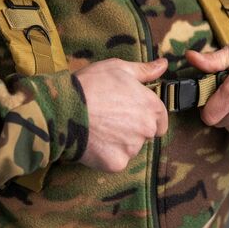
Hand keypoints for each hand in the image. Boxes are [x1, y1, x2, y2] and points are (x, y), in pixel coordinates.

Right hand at [74, 57, 167, 171]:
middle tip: (110, 118)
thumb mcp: (118, 68)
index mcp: (151, 106)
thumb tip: (163, 64)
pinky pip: (116, 161)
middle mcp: (147, 129)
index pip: (160, 120)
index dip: (146, 116)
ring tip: (99, 128)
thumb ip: (145, 70)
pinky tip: (94, 141)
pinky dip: (107, 155)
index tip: (130, 112)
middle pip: (146, 134)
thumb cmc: (92, 83)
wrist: (65, 108)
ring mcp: (132, 148)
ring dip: (119, 142)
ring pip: (131, 148)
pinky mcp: (116, 163)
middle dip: (133, 129)